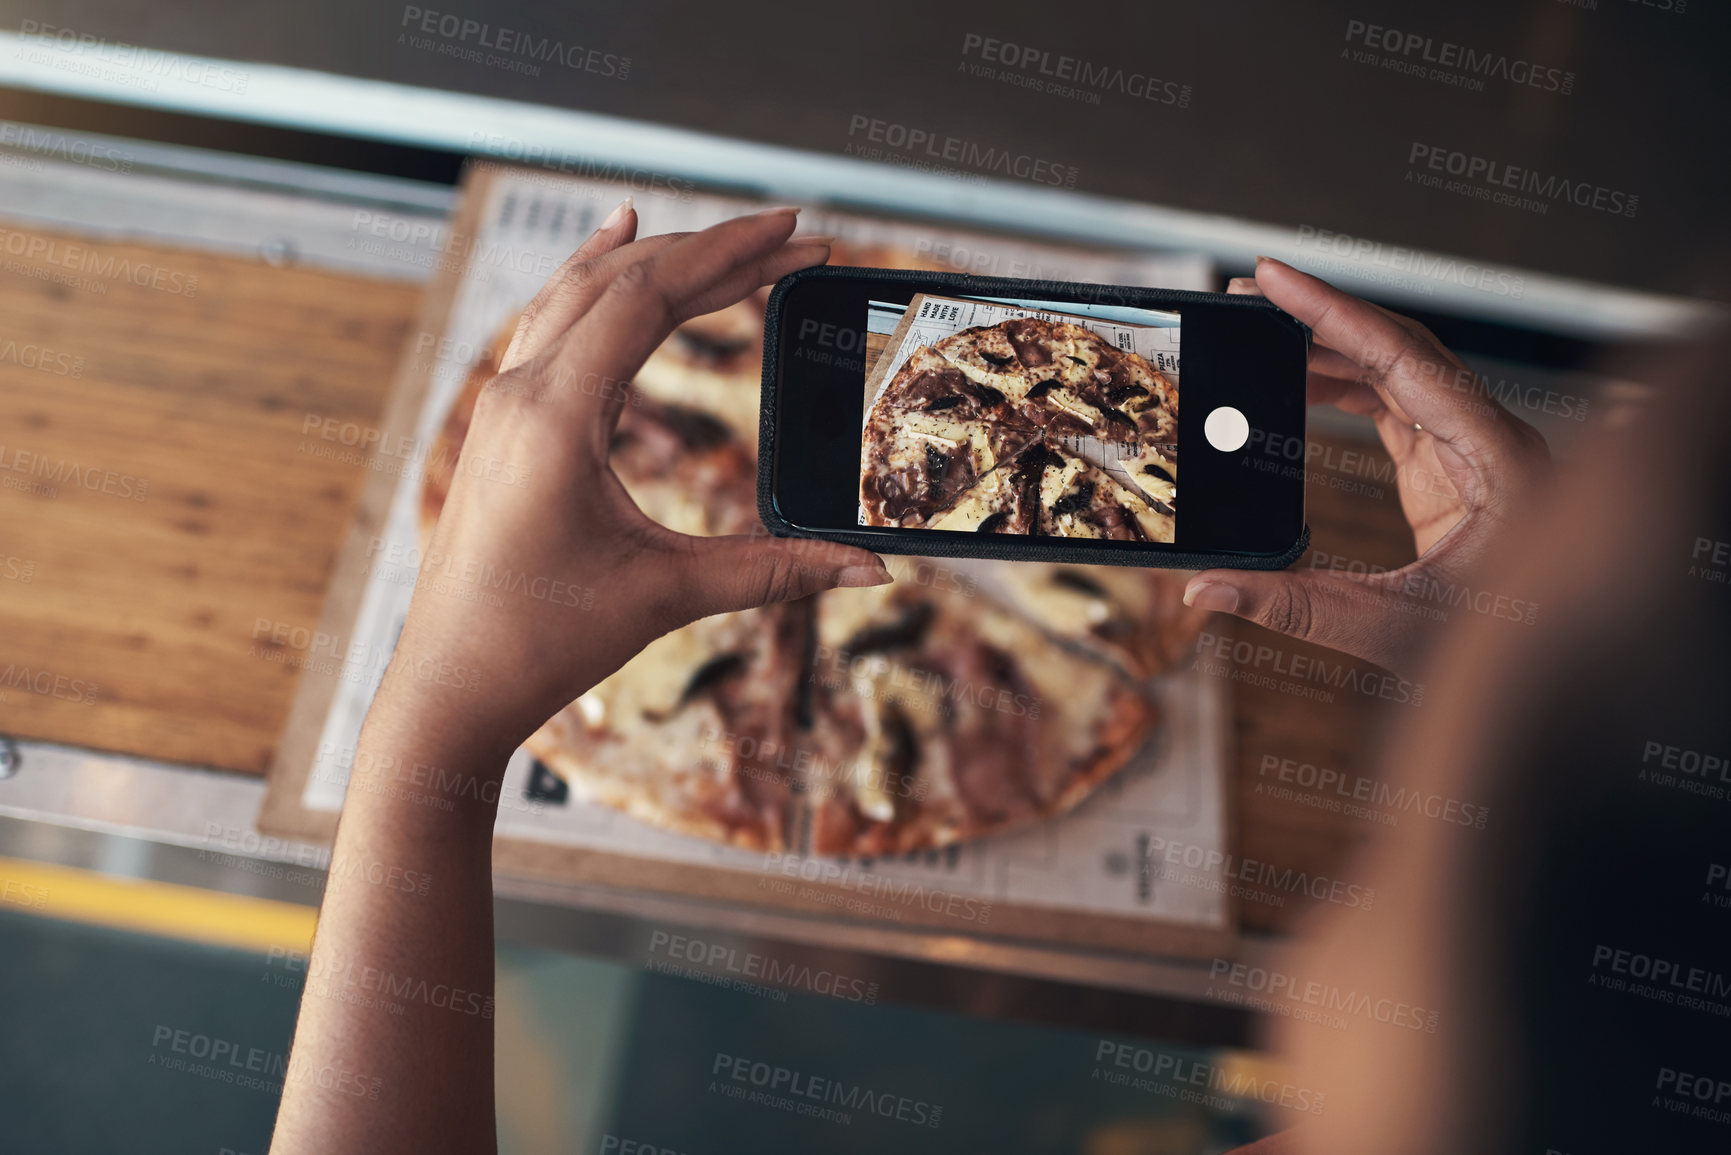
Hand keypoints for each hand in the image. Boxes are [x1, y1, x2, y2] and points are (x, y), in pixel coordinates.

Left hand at [381, 202, 888, 754]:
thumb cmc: (539, 643)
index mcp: (555, 418)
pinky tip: (610, 252)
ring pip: (577, 293)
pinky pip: (548, 324)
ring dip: (654, 257)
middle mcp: (519, 394)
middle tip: (790, 236)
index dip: (729, 256)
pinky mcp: (501, 427)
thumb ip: (774, 572)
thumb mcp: (667, 596)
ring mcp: (501, 407)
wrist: (449, 689)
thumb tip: (869, 569)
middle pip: (620, 280)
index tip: (794, 234)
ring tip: (717, 232)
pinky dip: (590, 280)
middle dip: (710, 250)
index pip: (648, 297)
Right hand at [1182, 257, 1551, 675]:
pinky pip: (1395, 405)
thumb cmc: (1506, 653)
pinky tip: (1296, 386)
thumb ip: (1297, 609)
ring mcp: (1476, 450)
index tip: (1272, 277)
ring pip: (1398, 370)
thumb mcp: (1396, 631)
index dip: (1333, 312)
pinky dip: (1344, 389)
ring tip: (1256, 334)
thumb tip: (1203, 590)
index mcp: (1500, 459)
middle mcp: (1493, 439)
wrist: (1560, 670)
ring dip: (1328, 349)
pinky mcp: (1456, 468)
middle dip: (1323, 314)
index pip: (1405, 358)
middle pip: (1401, 347)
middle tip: (1249, 290)